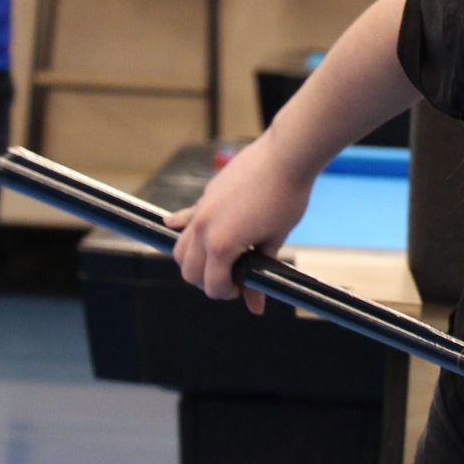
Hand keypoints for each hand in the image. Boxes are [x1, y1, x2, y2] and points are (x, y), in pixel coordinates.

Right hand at [166, 136, 313, 313]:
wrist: (285, 156)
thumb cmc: (286, 198)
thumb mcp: (274, 241)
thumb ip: (259, 272)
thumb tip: (256, 306)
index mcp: (221, 246)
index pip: (212, 285)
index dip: (228, 293)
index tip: (244, 288)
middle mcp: (203, 230)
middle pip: (189, 272)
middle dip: (208, 281)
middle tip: (231, 278)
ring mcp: (200, 211)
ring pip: (180, 249)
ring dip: (193, 261)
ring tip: (216, 261)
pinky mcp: (204, 197)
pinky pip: (183, 220)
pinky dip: (181, 230)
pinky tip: (176, 228)